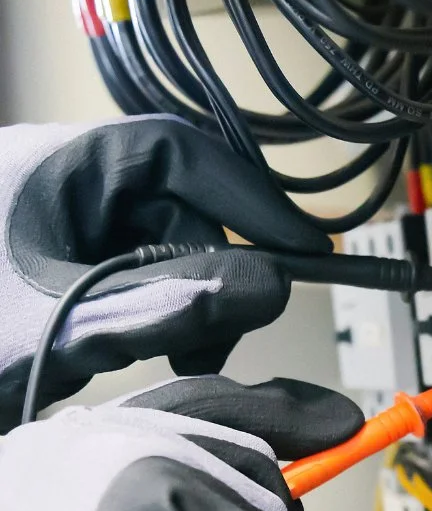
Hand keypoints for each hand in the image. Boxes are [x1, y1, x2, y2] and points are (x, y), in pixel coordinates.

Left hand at [0, 116, 330, 430]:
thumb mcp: (60, 327)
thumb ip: (168, 306)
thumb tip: (267, 287)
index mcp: (51, 166)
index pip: (176, 152)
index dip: (250, 195)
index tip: (303, 248)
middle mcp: (56, 183)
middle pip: (174, 204)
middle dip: (211, 271)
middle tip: (220, 341)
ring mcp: (51, 222)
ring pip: (156, 244)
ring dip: (183, 298)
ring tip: (180, 359)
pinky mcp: (49, 260)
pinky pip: (128, 270)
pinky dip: (152, 309)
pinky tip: (144, 348)